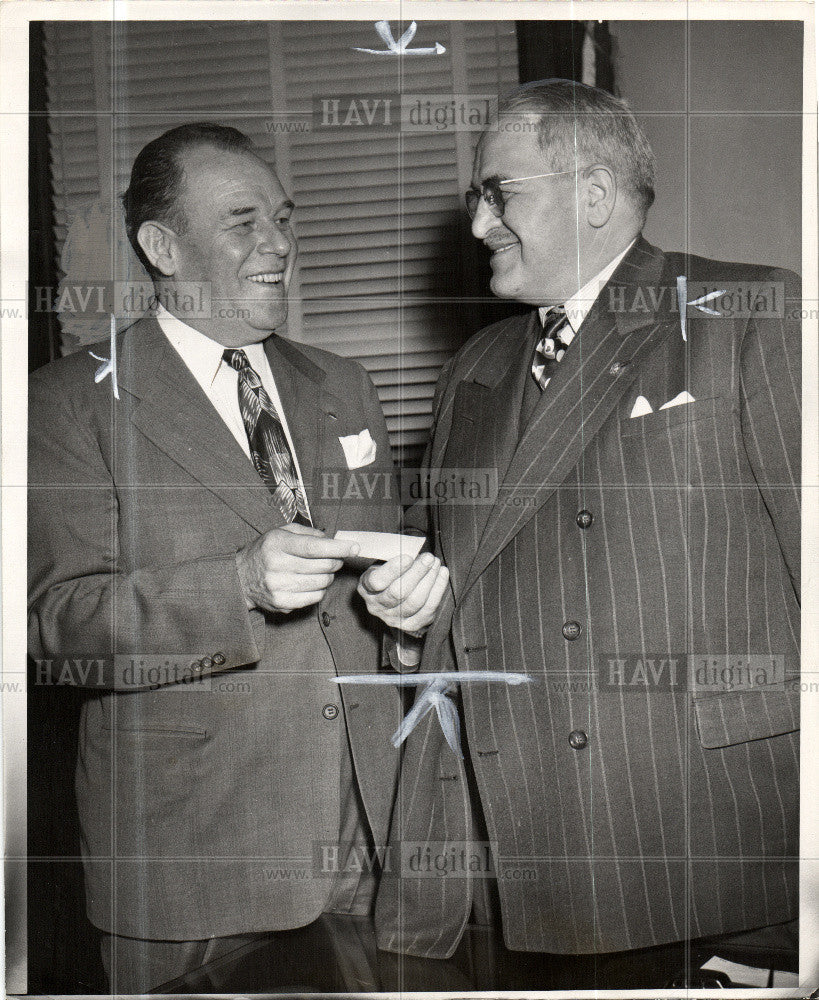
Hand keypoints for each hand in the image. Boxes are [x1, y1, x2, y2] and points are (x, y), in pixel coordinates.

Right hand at [236, 523, 358, 612]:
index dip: (337, 548)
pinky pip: (315, 597)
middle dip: (336, 561)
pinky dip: (319, 590)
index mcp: (277, 544)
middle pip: (322, 566)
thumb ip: (306, 532)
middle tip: (335, 559)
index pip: (314, 547)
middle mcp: (277, 565)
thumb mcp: (280, 533)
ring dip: (328, 576)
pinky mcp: (282, 603)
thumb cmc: (265, 552)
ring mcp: (279, 587)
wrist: (239, 578)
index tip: (353, 547)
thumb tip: (331, 539)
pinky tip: (311, 583)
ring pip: (322, 583)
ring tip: (321, 570)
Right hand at [357, 552, 448, 633]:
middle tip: (428, 558)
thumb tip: (413, 551)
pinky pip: (428, 609)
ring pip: (414, 601)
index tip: (408, 557)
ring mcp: (393, 619)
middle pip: (398, 593)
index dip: (393, 570)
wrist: (395, 594)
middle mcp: (376, 606)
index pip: (377, 581)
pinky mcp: (410, 625)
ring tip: (436, 564)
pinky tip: (442, 573)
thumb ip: (393, 557)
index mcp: (366, 588)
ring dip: (429, 580)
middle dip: (416, 573)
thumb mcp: (383, 562)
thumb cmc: (390, 573)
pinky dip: (438, 590)